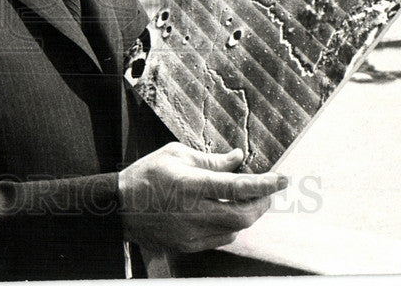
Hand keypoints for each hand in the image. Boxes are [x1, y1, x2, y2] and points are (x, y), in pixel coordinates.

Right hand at [118, 142, 286, 253]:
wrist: (118, 207)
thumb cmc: (145, 175)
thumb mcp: (176, 155)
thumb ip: (210, 159)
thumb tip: (237, 159)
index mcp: (191, 183)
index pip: (238, 186)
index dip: (264, 184)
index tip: (282, 179)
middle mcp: (194, 211)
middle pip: (243, 215)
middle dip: (262, 204)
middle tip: (268, 193)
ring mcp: (191, 232)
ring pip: (235, 230)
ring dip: (247, 216)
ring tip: (248, 202)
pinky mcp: (187, 245)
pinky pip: (220, 240)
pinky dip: (230, 229)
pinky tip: (226, 216)